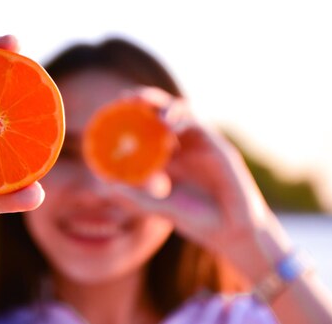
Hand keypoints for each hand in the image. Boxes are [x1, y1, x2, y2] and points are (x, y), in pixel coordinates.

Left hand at [112, 88, 291, 278]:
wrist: (229, 232)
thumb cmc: (194, 219)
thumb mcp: (155, 206)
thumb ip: (132, 194)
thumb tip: (102, 182)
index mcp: (165, 155)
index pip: (145, 126)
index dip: (129, 115)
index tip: (108, 110)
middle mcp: (182, 144)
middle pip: (161, 112)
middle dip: (144, 100)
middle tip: (126, 98)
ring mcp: (200, 143)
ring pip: (180, 111)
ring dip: (161, 105)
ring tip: (143, 103)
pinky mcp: (217, 146)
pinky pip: (198, 125)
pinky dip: (181, 121)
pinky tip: (167, 126)